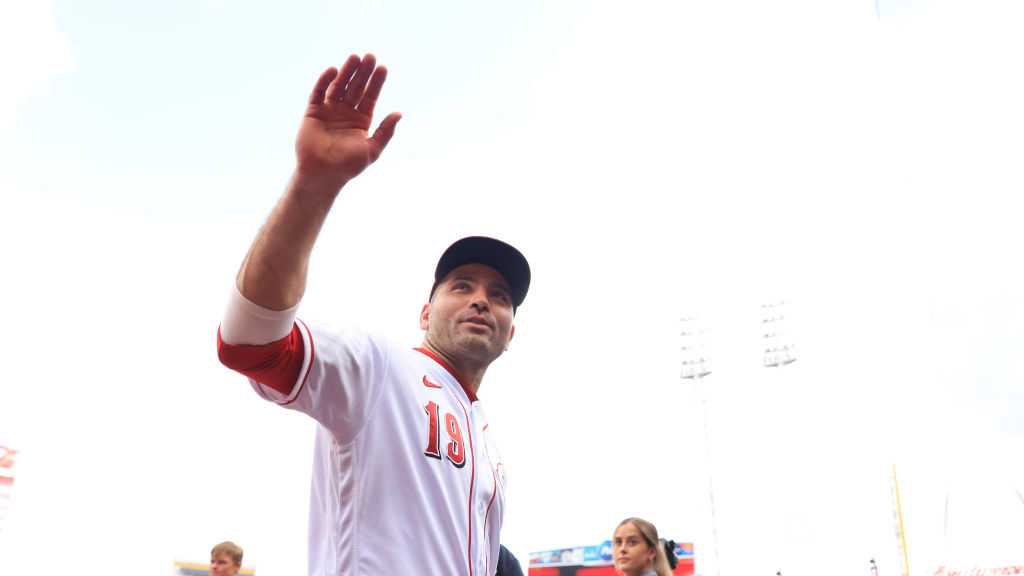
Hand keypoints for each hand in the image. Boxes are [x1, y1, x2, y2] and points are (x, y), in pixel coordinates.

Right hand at [294, 54, 401, 193]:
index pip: (370, 96)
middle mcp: (346, 113)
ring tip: (355, 57)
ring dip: (347, 72)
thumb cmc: (348, 166)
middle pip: (356, 87)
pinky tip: (334, 70)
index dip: (377, 82)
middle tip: (371, 56)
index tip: (383, 68)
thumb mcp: (372, 149)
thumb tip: (399, 113)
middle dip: (363, 72)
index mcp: (361, 121)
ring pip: (339, 86)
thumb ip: (385, 131)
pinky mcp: (313, 112)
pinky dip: (325, 81)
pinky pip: (319, 93)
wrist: (323, 174)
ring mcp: (329, 111)